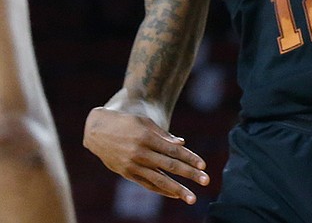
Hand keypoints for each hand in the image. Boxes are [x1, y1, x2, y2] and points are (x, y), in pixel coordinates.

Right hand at [83, 107, 209, 203]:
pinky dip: (161, 190)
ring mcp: (133, 165)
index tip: (203, 165)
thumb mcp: (144, 123)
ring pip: (159, 180)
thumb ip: (163, 135)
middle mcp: (140, 153)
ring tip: (191, 198)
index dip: (190, 158)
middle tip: (206, 181)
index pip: (173, 150)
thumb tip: (182, 144)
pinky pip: (147, 184)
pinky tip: (174, 195)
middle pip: (170, 166)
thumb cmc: (125, 122)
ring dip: (177, 190)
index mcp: (147, 137)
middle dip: (189, 174)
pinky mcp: (127, 173)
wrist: (97, 130)